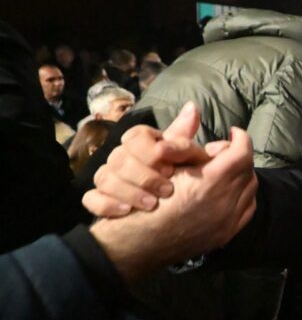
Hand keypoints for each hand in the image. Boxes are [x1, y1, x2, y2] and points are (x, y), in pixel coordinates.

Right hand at [84, 102, 213, 216]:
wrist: (172, 205)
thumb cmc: (181, 175)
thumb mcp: (189, 158)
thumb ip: (185, 138)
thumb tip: (192, 108)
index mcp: (141, 141)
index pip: (135, 137)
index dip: (151, 154)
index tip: (171, 170)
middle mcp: (120, 155)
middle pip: (119, 158)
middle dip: (144, 177)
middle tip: (167, 191)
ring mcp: (107, 176)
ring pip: (104, 177)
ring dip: (129, 192)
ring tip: (152, 205)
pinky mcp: (98, 198)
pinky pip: (91, 199)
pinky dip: (106, 205)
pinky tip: (126, 211)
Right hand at [89, 127, 257, 283]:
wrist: (139, 242)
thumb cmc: (146, 198)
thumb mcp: (163, 162)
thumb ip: (185, 138)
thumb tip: (194, 110)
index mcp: (213, 180)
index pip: (241, 151)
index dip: (239, 138)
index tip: (233, 132)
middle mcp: (227, 201)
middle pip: (248, 170)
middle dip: (239, 157)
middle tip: (224, 152)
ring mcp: (229, 220)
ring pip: (250, 190)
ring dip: (242, 177)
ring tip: (225, 171)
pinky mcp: (227, 234)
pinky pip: (247, 209)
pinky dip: (242, 197)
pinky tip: (228, 192)